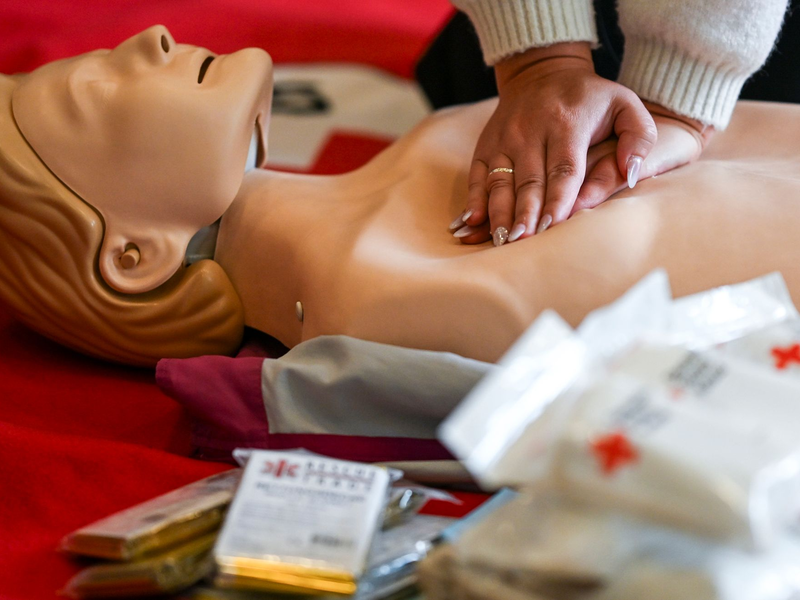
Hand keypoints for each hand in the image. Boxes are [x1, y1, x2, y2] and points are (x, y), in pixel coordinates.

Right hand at [452, 42, 656, 245]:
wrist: (543, 70)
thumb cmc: (590, 97)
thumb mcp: (626, 104)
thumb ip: (639, 137)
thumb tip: (631, 173)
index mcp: (566, 123)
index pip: (563, 169)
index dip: (557, 200)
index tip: (553, 226)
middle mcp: (530, 131)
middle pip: (528, 182)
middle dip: (526, 214)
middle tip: (525, 243)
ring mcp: (504, 139)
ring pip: (500, 183)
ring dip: (500, 214)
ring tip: (503, 241)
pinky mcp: (486, 146)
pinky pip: (477, 177)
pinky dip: (474, 201)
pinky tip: (472, 223)